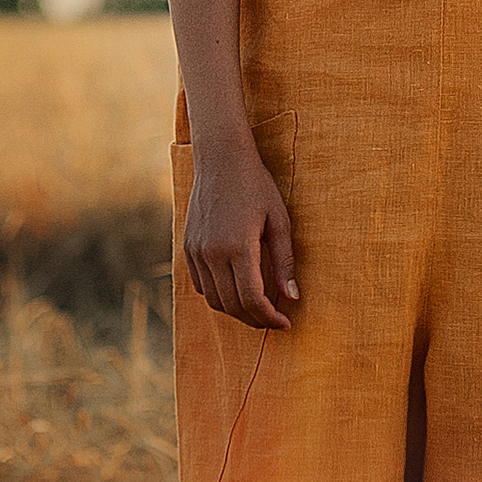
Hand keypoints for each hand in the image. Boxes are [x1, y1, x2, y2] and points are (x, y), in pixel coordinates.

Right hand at [183, 137, 300, 330]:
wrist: (221, 159)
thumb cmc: (256, 186)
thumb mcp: (279, 221)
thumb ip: (285, 262)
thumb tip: (293, 297)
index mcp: (238, 247)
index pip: (252, 300)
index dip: (270, 318)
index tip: (286, 323)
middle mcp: (212, 253)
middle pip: (232, 305)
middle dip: (256, 319)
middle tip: (275, 320)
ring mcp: (196, 252)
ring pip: (214, 300)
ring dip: (236, 311)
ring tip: (258, 309)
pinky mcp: (188, 248)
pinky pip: (201, 286)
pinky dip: (219, 296)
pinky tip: (236, 291)